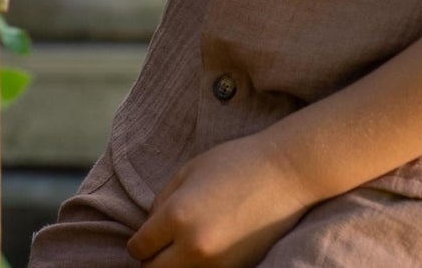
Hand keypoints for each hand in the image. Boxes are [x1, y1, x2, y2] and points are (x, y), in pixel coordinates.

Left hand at [125, 136, 311, 265]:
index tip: (145, 237)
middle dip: (151, 261)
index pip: (139, 248)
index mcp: (177, 216)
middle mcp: (194, 247)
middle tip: (158, 246)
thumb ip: (162, 202)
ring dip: (174, 266)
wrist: (284, 175)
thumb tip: (149, 227)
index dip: (138, 243)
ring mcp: (218, 265)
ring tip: (180, 248)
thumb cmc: (233, 164)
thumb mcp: (186, 172)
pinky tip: (202, 252)